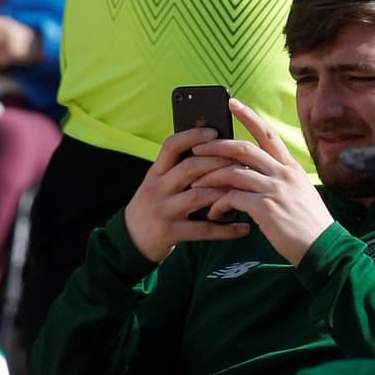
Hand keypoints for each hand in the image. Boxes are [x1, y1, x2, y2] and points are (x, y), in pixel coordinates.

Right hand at [123, 128, 249, 263]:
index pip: (171, 146)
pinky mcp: (170, 233)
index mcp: (155, 172)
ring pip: (198, 196)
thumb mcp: (157, 183)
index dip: (193, 136)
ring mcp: (163, 211)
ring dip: (224, 192)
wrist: (129, 242)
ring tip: (245, 189)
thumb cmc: (152, 205)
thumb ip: (177, 168)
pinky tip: (243, 228)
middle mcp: (157, 189)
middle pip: (190, 168)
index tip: (214, 132)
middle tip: (241, 161)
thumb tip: (214, 149)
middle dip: (218, 162)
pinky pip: (202, 230)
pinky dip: (225, 229)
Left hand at [196, 100, 333, 266]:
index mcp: (291, 167)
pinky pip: (234, 199)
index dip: (249, 116)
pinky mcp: (266, 209)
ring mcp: (275, 189)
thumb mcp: (299, 192)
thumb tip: (253, 175)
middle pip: (244, 149)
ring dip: (210, 178)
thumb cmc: (308, 223)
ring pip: (234, 173)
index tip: (232, 103)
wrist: (322, 247)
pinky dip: (218, 205)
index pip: (267, 133)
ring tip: (195, 185)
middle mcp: (283, 173)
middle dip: (217, 146)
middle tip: (196, 147)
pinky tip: (212, 213)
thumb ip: (279, 179)